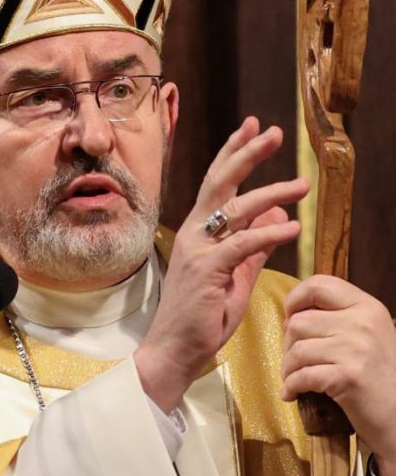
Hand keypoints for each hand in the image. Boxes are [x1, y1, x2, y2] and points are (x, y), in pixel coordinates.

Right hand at [134, 116, 309, 412]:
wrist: (173, 350)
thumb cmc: (201, 315)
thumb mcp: (235, 276)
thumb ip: (254, 246)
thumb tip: (276, 214)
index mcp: (198, 230)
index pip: (217, 182)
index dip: (235, 152)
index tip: (254, 126)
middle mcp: (194, 232)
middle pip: (220, 181)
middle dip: (248, 153)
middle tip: (275, 132)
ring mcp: (198, 249)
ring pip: (235, 208)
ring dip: (272, 192)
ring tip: (302, 184)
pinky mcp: (206, 270)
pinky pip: (242, 245)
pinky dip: (269, 233)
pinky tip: (292, 226)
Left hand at [281, 275, 395, 475]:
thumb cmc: (379, 376)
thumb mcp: (368, 334)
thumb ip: (338, 318)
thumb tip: (291, 315)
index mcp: (367, 306)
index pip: (319, 285)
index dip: (295, 299)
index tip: (289, 317)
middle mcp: (364, 322)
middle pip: (299, 320)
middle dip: (288, 343)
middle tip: (294, 359)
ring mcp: (357, 349)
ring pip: (297, 349)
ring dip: (288, 367)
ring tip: (292, 378)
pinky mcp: (349, 377)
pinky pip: (303, 375)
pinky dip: (291, 386)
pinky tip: (291, 393)